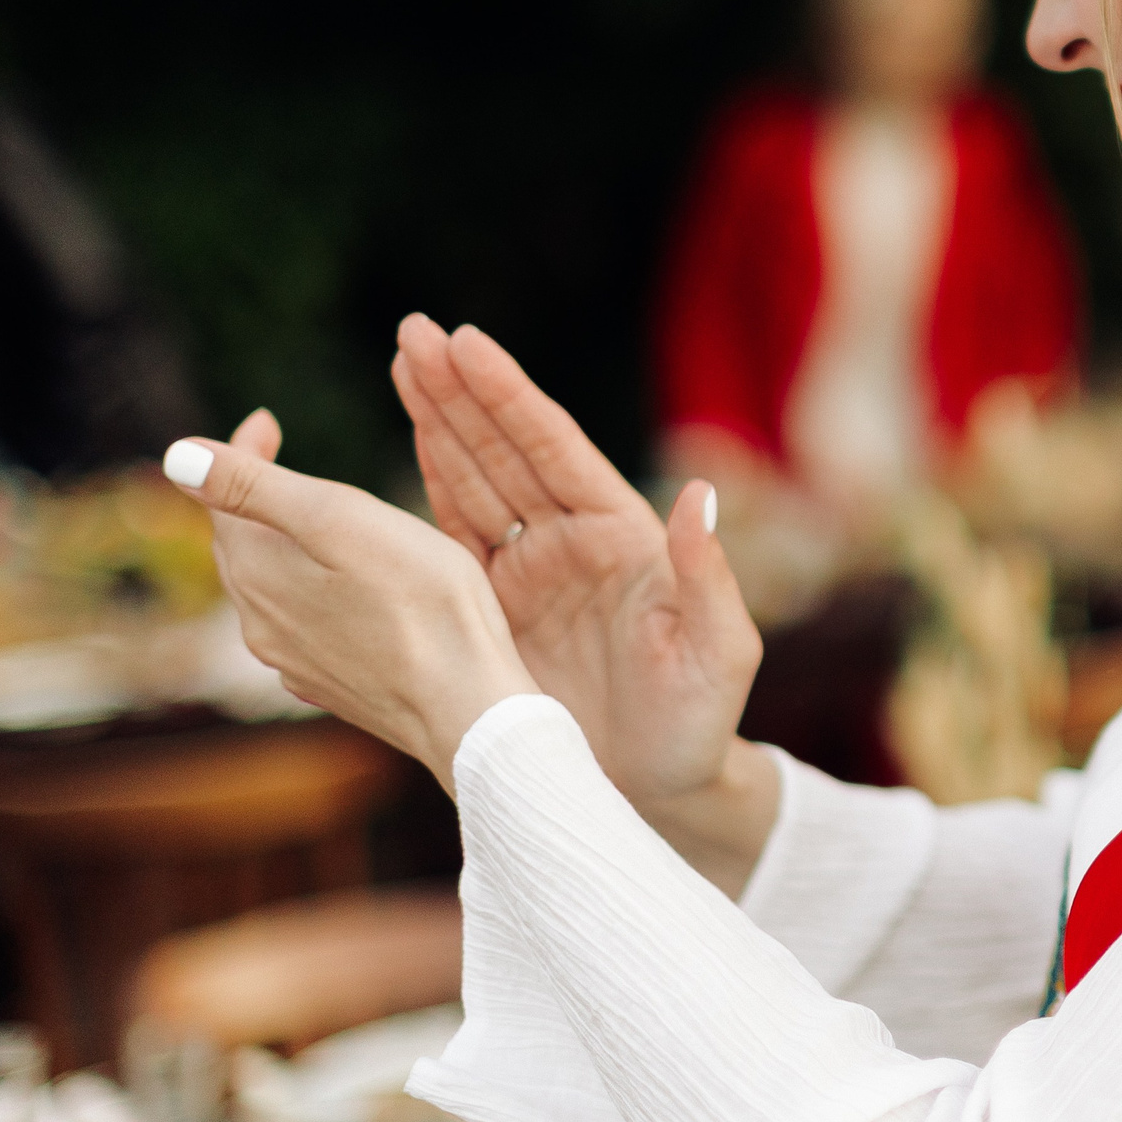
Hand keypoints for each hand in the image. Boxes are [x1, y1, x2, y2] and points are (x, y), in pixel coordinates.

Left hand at [168, 408, 539, 785]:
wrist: (468, 706)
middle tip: (280, 456)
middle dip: (254, 499)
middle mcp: (260, 624)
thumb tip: (175, 455)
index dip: (241, 452)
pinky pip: (303, 626)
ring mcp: (294, 661)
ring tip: (315, 520)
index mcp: (257, 574)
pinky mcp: (332, 685)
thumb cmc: (421, 601)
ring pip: (270, 589)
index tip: (268, 419)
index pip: (223, 500)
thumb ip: (253, 486)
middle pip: (241, 546)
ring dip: (282, 548)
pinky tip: (341, 592)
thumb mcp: (340, 519)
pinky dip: (311, 593)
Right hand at [390, 315, 775, 884]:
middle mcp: (572, 541)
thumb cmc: (703, 721)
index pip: (556, 450)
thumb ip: (709, 577)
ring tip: (403, 362)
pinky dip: (424, 491)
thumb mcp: (720, 650)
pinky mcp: (496, 613)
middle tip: (412, 331)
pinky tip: (400, 445)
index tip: (467, 343)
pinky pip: (453, 540)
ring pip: (474, 482)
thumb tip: (702, 497)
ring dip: (438, 424)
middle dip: (461, 392)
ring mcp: (531, 573)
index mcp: (622, 534)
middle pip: (506, 451)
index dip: (510, 399)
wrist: (662, 790)